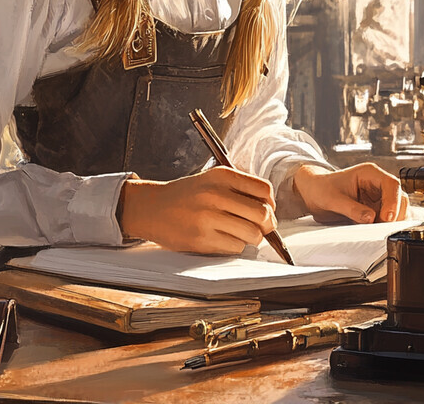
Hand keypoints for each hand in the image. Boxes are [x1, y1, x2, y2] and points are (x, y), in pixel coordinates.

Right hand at [118, 166, 277, 253]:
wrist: (152, 207)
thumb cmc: (187, 195)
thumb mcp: (212, 179)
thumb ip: (240, 187)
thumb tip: (270, 208)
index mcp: (222, 176)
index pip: (264, 189)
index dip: (271, 203)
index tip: (267, 209)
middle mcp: (216, 194)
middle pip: (262, 214)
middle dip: (267, 225)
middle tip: (261, 228)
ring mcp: (208, 217)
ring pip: (252, 233)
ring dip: (252, 238)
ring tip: (241, 234)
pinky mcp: (201, 239)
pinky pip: (235, 247)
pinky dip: (235, 246)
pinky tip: (224, 239)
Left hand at [292, 163, 409, 224]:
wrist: (314, 193)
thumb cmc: (321, 189)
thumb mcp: (332, 199)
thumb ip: (351, 209)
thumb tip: (371, 218)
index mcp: (369, 173)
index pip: (391, 184)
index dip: (393, 201)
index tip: (387, 218)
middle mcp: (378, 184)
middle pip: (400, 198)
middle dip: (395, 215)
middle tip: (383, 229)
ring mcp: (379, 198)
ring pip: (398, 210)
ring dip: (392, 223)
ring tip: (377, 231)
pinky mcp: (377, 210)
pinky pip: (388, 220)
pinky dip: (386, 227)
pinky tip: (376, 232)